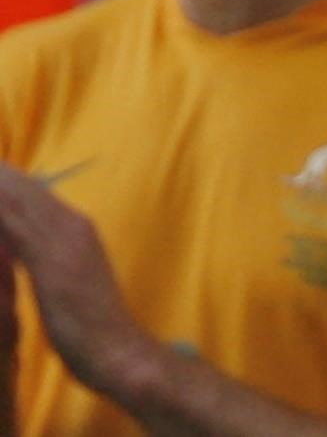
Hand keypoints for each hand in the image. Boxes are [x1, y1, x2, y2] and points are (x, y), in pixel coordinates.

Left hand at [0, 165, 155, 399]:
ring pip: (13, 200)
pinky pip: (9, 225)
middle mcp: (72, 224)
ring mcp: (62, 239)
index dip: (5, 180)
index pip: (33, 189)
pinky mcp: (49, 259)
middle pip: (21, 187)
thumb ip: (46, 255)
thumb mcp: (68, 278)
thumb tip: (18, 244)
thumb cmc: (93, 322)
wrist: (115, 347)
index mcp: (78, 226)